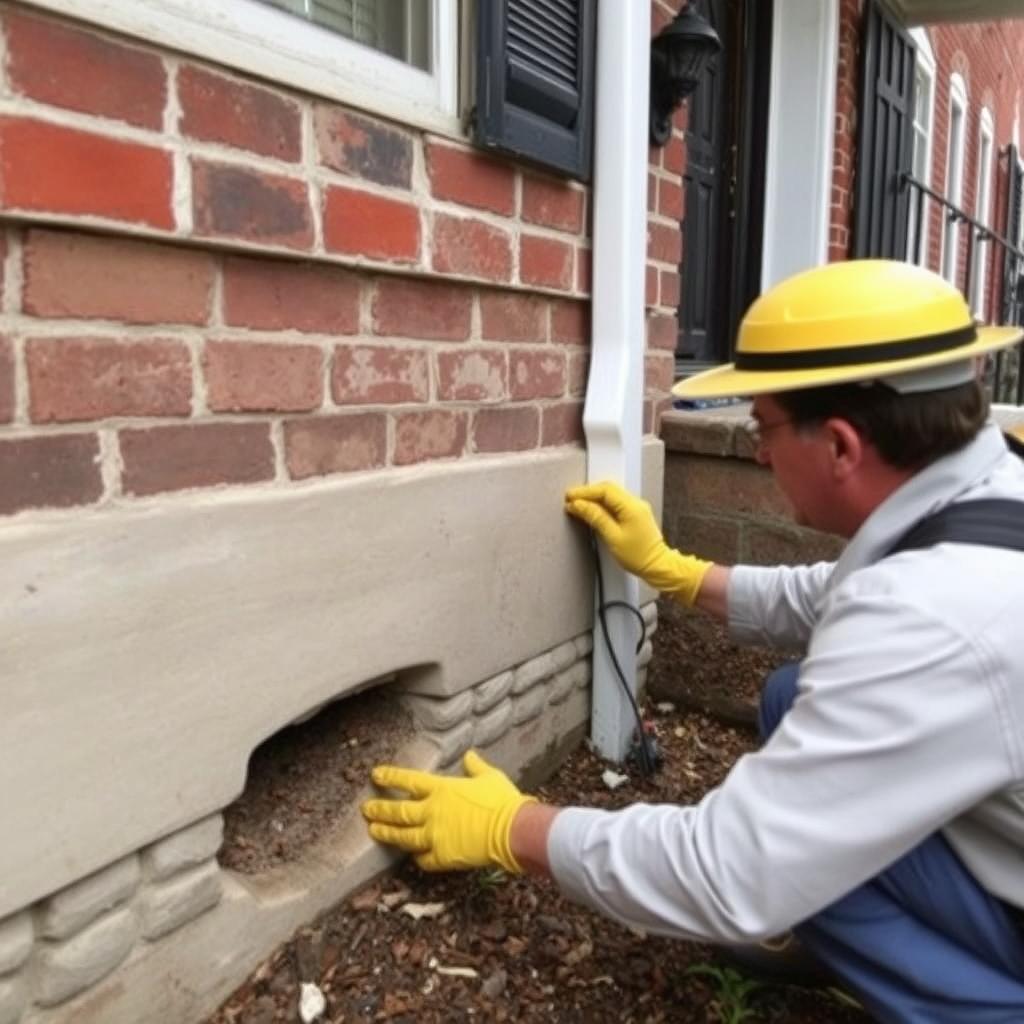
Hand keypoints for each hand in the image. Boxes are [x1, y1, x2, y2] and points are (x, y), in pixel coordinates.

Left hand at [362, 750, 535, 872]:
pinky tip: (412, 856)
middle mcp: (433, 811)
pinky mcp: (443, 856)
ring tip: (374, 831)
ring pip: (404, 836)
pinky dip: (416, 857)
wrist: (511, 830)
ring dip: (388, 834)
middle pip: (399, 811)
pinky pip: (423, 859)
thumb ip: (476, 767)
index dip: (391, 777)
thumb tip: (469, 756)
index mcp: (442, 789)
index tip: (376, 775)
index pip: (409, 781)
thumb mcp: (489, 777)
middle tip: (366, 810)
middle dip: (380, 810)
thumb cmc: (502, 800)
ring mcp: (435, 835)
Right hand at [564, 480, 711, 605]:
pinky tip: (593, 511)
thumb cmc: (638, 556)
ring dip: (594, 498)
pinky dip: (602, 504)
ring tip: (579, 505)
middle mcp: (636, 503)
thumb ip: (595, 517)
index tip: (570, 497)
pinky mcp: (635, 514)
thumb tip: (579, 505)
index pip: (604, 490)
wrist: (657, 566)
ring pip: (611, 495)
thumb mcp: (612, 537)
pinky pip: (616, 503)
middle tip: (571, 500)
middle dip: (588, 493)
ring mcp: (637, 508)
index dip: (585, 492)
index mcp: (631, 506)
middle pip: (608, 489)